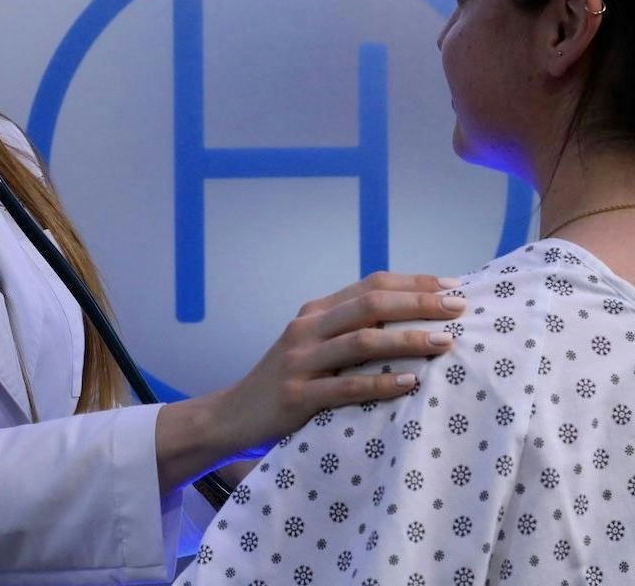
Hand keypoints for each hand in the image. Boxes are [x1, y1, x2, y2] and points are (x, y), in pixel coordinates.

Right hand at [155, 272, 465, 493]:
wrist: (235, 413)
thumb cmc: (287, 379)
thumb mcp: (313, 345)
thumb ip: (349, 330)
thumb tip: (410, 321)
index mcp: (315, 311)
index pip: (370, 285)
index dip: (412, 282)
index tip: (452, 286)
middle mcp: (307, 328)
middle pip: (369, 305)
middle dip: (418, 303)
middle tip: (458, 307)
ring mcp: (300, 361)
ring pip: (361, 341)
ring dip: (407, 339)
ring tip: (445, 342)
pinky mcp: (298, 395)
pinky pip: (346, 387)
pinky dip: (380, 383)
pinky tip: (410, 383)